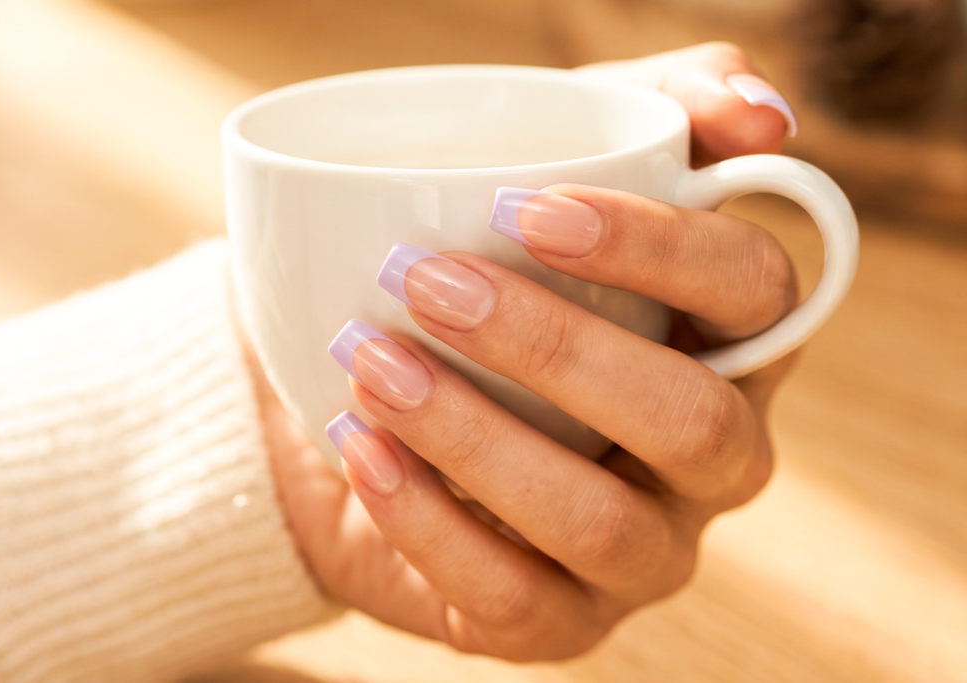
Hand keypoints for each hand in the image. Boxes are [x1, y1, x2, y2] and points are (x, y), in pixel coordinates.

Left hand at [249, 42, 798, 660]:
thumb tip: (759, 112)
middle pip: (692, 421)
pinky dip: (425, 519)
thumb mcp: (565, 180)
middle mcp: (711, 460)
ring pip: (599, 522)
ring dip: (477, 438)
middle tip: (427, 283)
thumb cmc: (491, 283)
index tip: (524, 207)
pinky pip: (514, 597)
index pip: (754, 292)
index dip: (657, 247)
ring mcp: (643, 553)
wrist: (388, 404)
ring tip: (373, 364)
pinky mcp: (560, 621)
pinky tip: (360, 447)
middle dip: (556, 348)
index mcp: (729, 346)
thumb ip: (665, 119)